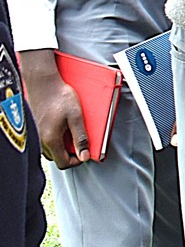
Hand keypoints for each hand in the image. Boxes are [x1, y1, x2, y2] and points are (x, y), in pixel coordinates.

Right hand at [18, 49, 89, 168]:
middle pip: (57, 158)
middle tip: (82, 143)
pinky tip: (64, 128)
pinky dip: (57, 139)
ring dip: (63, 147)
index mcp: (51, 139)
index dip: (77, 161)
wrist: (44, 83)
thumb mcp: (76, 117)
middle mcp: (41, 140)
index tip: (86, 153)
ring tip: (74, 134)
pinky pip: (47, 140)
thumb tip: (85, 155)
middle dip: (71, 154)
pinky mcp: (37, 127)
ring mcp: (37, 134)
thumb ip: (81, 138)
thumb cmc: (59, 96)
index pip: (63, 163)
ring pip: (51, 150)